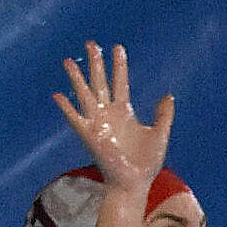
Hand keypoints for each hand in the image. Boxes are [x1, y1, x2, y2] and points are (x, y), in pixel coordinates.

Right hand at [52, 42, 173, 194]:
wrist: (135, 183)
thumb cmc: (146, 162)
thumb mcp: (159, 134)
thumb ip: (163, 115)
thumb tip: (168, 95)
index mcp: (124, 111)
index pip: (120, 82)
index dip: (119, 66)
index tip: (117, 48)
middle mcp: (108, 113)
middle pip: (100, 82)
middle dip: (96, 64)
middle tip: (90, 43)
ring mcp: (97, 123)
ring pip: (85, 95)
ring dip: (76, 79)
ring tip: (68, 61)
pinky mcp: (89, 135)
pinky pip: (75, 119)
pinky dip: (66, 108)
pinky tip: (58, 95)